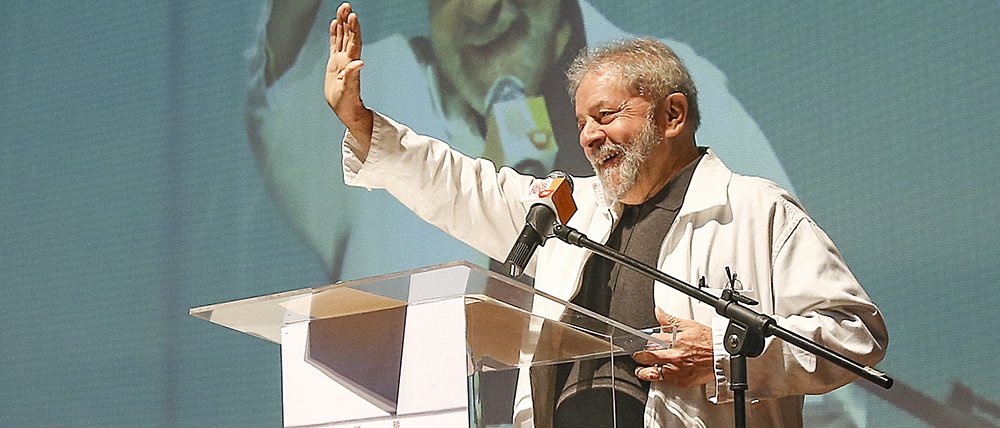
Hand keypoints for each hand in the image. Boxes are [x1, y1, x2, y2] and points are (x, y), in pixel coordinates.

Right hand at [325, 2, 371, 145]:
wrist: (345, 109)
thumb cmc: (348, 103)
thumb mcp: (349, 90)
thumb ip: (353, 76)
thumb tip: (360, 63)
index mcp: (350, 64)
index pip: (353, 42)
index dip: (354, 29)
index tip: (353, 16)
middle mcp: (347, 59)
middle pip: (348, 36)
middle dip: (347, 21)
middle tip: (346, 6)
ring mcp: (341, 60)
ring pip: (342, 37)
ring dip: (342, 23)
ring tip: (342, 8)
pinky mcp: (335, 64)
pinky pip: (335, 45)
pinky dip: (335, 33)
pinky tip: (335, 23)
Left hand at [632, 307, 715, 387]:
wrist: (722, 355)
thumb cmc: (708, 340)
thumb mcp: (688, 324)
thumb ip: (669, 319)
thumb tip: (658, 311)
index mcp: (673, 340)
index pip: (650, 340)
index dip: (641, 341)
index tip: (638, 342)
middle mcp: (673, 355)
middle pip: (647, 357)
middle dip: (639, 356)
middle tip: (637, 355)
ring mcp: (677, 370)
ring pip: (653, 373)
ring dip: (643, 372)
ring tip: (640, 370)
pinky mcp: (682, 380)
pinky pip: (666, 381)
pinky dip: (661, 378)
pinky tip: (659, 375)